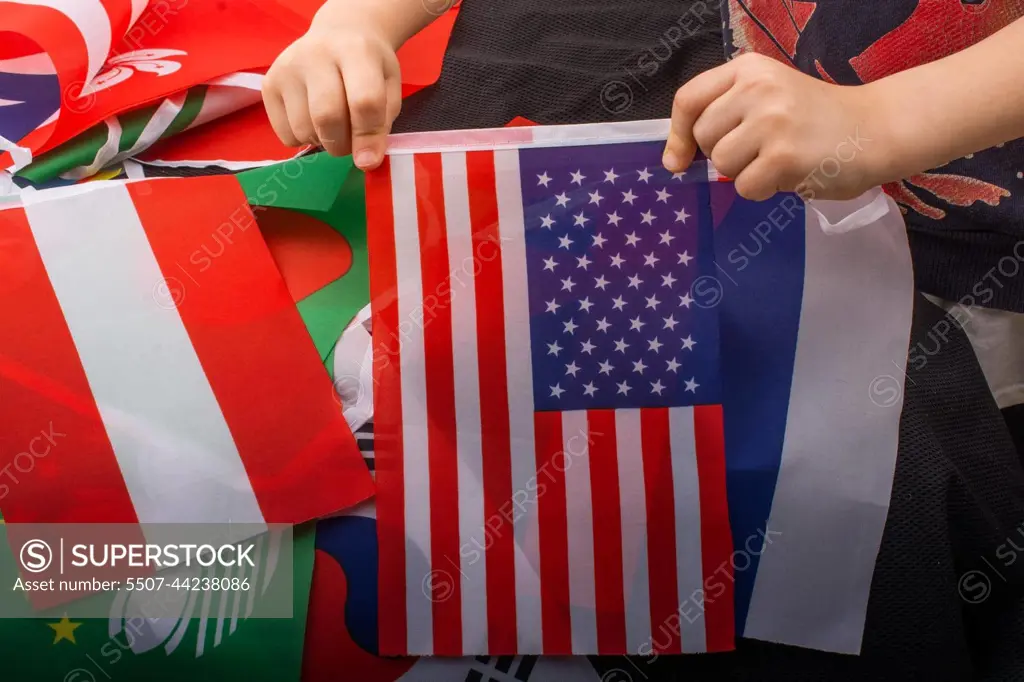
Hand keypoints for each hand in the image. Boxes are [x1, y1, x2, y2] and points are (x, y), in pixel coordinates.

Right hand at [262, 15, 401, 169]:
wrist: (339, 35)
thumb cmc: (369, 67)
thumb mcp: (388, 88)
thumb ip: (382, 124)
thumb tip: (365, 162)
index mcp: (356, 51)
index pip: (363, 101)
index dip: (368, 137)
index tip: (369, 160)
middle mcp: (316, 54)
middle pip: (327, 116)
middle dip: (342, 144)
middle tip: (350, 143)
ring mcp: (287, 68)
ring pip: (303, 129)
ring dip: (323, 142)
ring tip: (333, 126)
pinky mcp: (268, 83)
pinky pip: (285, 133)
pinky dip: (302, 139)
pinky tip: (312, 120)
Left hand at [663, 53, 888, 201]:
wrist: (877, 128)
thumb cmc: (815, 119)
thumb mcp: (768, 97)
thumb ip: (725, 115)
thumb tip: (674, 160)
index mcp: (748, 69)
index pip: (688, 99)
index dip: (677, 134)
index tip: (678, 159)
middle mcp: (757, 88)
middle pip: (704, 136)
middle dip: (722, 154)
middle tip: (758, 151)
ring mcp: (771, 121)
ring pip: (722, 164)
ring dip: (744, 174)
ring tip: (777, 161)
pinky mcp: (783, 155)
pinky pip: (745, 187)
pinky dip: (762, 190)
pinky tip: (789, 174)